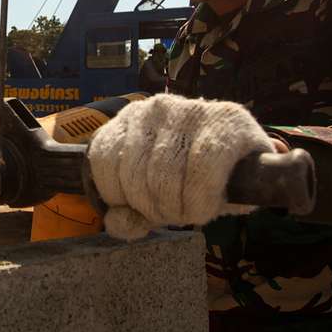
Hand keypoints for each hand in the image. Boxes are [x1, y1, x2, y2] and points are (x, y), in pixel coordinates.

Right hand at [87, 94, 274, 239]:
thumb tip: (124, 222)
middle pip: (163, 175)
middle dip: (164, 209)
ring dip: (137, 203)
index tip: (199, 216)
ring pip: (132, 172)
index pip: (203, 168)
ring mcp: (154, 109)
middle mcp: (189, 108)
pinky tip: (126, 196)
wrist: (208, 146)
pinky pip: (103, 157)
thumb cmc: (220, 177)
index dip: (197, 204)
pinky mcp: (125, 116)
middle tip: (172, 214)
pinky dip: (111, 189)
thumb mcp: (222, 199)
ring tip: (151, 206)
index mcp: (228, 122)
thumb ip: (186, 212)